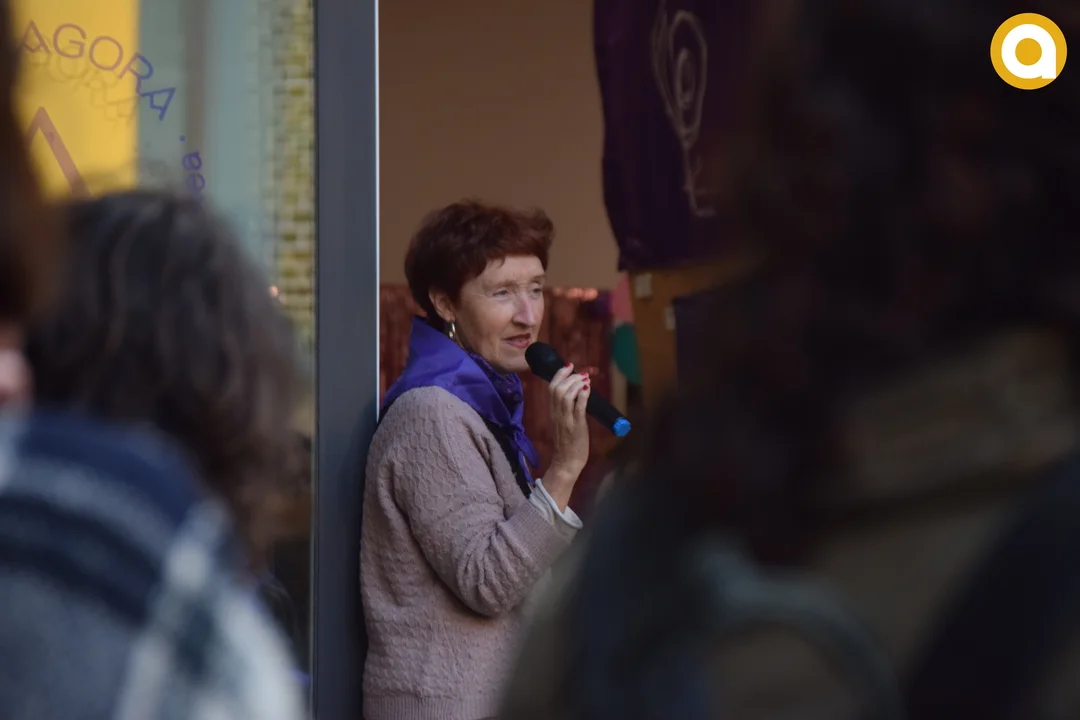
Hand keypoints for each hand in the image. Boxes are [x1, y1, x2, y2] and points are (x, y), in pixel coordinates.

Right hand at [544, 363, 589, 508]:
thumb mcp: (563, 422)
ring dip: (576, 384)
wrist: (566, 463)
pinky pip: (578, 408)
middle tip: (580, 372)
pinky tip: (588, 389)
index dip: (559, 374)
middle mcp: (557, 414)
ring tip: (586, 379)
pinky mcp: (576, 427)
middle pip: (557, 389)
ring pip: (565, 396)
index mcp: (553, 412)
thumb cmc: (567, 444)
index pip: (551, 388)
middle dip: (568, 376)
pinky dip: (583, 396)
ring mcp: (566, 421)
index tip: (569, 366)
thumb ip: (566, 409)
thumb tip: (577, 393)